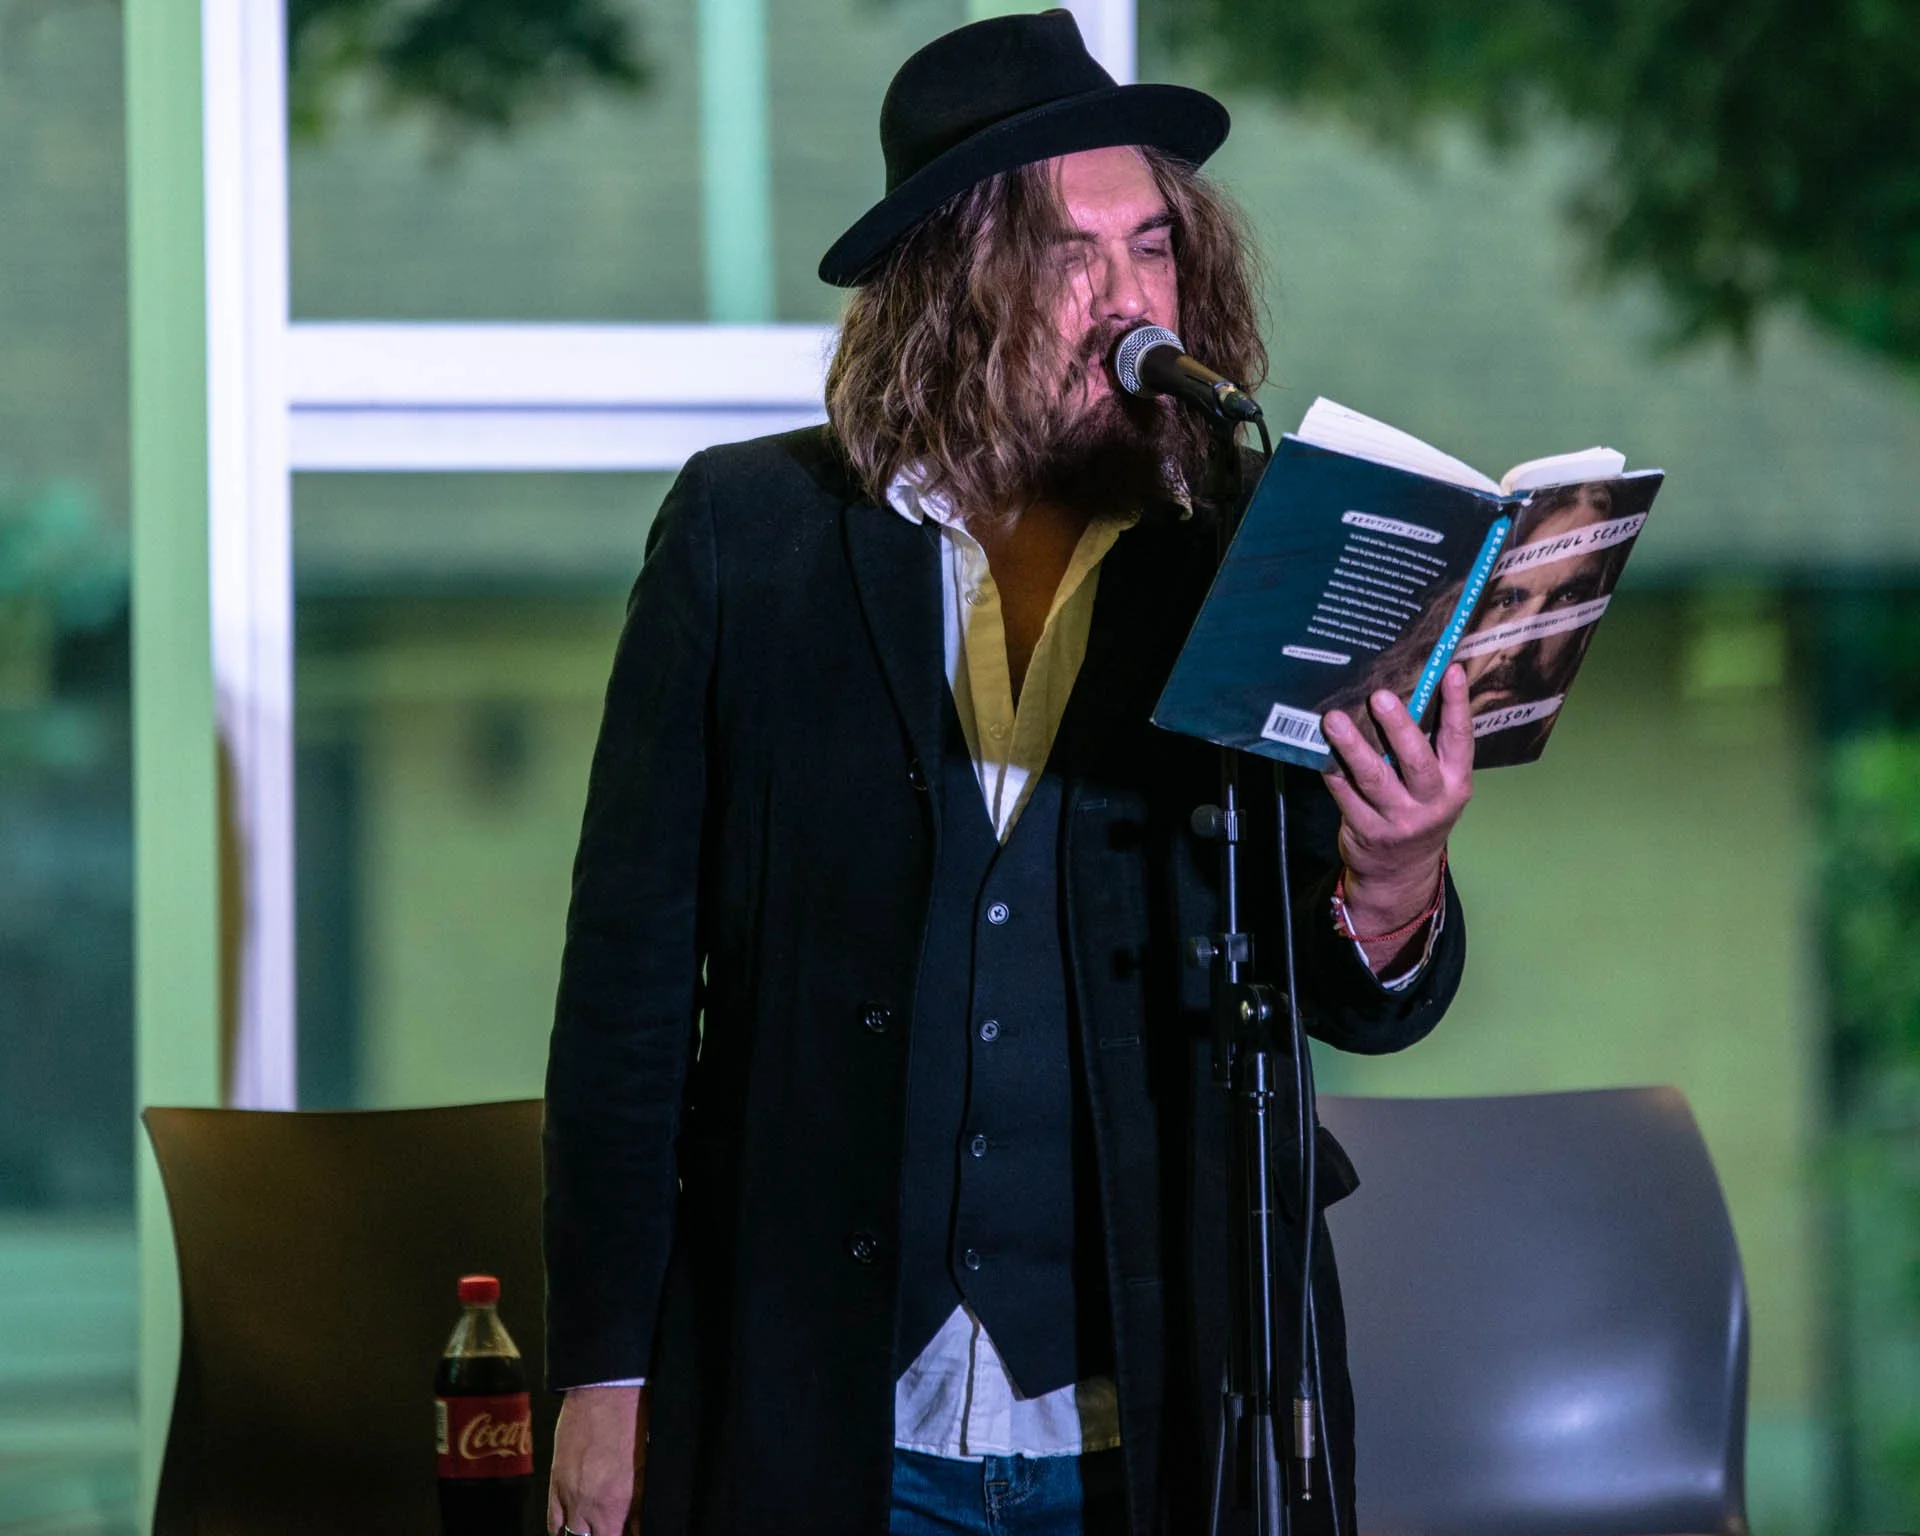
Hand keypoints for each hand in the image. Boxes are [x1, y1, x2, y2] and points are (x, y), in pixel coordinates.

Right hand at [549, 1384, 650, 1535]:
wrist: (603, 1393)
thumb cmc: (631, 1423)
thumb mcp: (644, 1468)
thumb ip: (638, 1505)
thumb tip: (636, 1526)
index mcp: (616, 1502)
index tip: (628, 1533)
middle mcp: (588, 1504)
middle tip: (613, 1529)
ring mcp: (568, 1495)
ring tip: (592, 1532)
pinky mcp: (555, 1482)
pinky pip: (552, 1521)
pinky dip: (561, 1530)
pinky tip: (570, 1531)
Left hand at [1320, 664, 1472, 957]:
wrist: (1402, 873)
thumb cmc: (1419, 812)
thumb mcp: (1437, 785)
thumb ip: (1427, 748)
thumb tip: (1408, 691)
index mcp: (1455, 783)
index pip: (1459, 739)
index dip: (1456, 705)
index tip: (1451, 670)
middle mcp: (1431, 802)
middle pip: (1415, 760)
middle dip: (1397, 726)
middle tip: (1379, 696)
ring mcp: (1398, 819)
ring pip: (1373, 777)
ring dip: (1352, 746)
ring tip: (1333, 720)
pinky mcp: (1367, 831)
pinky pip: (1345, 796)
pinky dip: (1333, 772)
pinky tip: (1320, 751)